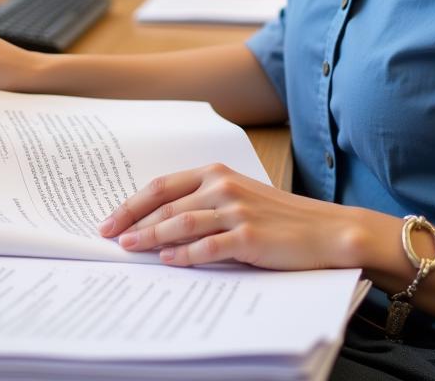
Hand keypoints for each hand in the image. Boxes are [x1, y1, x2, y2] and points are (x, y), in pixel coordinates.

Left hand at [98, 162, 365, 269]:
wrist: (325, 229)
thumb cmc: (279, 217)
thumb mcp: (238, 197)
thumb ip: (203, 202)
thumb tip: (158, 223)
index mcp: (216, 173)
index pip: (162, 186)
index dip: (132, 203)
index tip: (109, 220)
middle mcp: (222, 186)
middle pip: (165, 206)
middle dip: (133, 223)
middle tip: (109, 239)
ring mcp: (236, 210)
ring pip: (180, 224)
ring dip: (150, 238)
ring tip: (129, 249)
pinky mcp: (249, 236)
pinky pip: (207, 247)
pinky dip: (183, 254)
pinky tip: (167, 261)